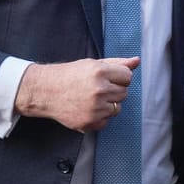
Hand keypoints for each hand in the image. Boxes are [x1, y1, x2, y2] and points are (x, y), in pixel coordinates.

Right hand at [16, 57, 139, 132]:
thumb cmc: (70, 75)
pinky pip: (107, 121)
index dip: (118, 77)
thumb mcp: (93, 64)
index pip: (128, 76)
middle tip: (96, 88)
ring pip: (117, 108)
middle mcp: (99, 90)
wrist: (45, 91)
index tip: (106, 78)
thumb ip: (117, 63)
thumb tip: (137, 61)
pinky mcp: (89, 122)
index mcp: (100, 72)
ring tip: (91, 99)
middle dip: (113, 90)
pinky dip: (99, 117)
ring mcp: (95, 108)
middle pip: (124, 93)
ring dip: (108, 104)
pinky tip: (86, 108)